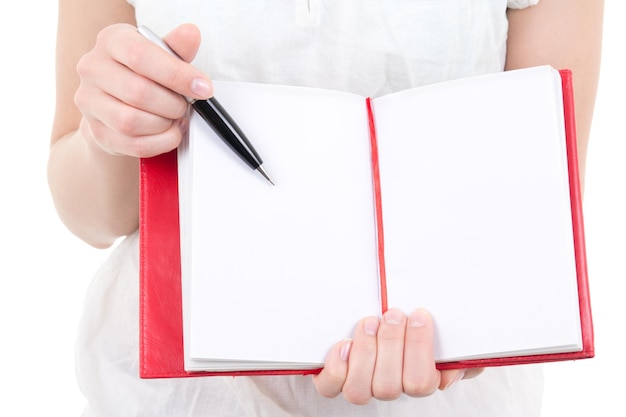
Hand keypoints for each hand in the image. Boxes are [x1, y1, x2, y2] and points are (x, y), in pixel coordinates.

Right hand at [74, 23, 212, 157]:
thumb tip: (191, 35)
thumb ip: (177, 47)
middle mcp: (93, 68)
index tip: (202, 88)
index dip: (177, 75)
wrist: (117, 102)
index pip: (140, 55)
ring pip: (132, 122)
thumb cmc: (143, 74)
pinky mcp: (97, 132)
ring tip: (175, 118)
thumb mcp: (161, 54)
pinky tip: (168, 133)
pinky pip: (133, 144)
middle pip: (138, 92)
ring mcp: (90, 102)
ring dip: (165, 124)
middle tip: (185, 105)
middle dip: (173, 104)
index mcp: (112, 41)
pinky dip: (160, 142)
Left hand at [312, 308, 482, 403]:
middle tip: (393, 314)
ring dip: (365, 354)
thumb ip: (460, 354)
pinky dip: (336, 367)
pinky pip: (331, 387)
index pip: (422, 383)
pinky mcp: (335, 379)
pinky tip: (344, 343)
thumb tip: (450, 372)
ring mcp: (361, 384)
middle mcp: (389, 386)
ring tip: (370, 323)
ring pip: (360, 390)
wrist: (380, 318)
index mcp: (418, 378)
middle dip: (392, 344)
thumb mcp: (448, 337)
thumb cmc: (415, 327)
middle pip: (390, 386)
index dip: (419, 349)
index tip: (420, 315)